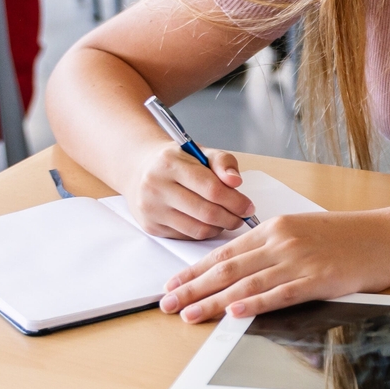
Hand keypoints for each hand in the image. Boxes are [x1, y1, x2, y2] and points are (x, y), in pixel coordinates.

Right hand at [127, 143, 254, 239]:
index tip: (249, 207)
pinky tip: (209, 223)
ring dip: (219, 228)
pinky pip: (186, 236)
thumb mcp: (201, 152)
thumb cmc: (177, 161)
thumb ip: (223, 162)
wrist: (140, 170)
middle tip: (243, 217)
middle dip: (231, 218)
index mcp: (170, 164)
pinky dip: (204, 232)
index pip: (211, 189)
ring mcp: (151, 209)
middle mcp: (156, 187)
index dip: (236, 201)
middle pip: (206, 212)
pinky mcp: (151, 226)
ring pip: (197, 229)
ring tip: (228, 219)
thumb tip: (236, 181)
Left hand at [159, 208, 389, 322]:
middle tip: (166, 304)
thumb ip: (271, 247)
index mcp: (275, 227)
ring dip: (212, 301)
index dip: (194, 270)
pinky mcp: (318, 279)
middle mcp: (282, 241)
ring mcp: (299, 260)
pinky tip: (234, 312)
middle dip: (193, 288)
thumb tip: (239, 273)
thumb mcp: (304, 232)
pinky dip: (254, 303)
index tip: (172, 285)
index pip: (225, 251)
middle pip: (227, 268)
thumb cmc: (348, 236)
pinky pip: (279, 294)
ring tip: (188, 315)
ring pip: (246, 283)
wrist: (388, 236)